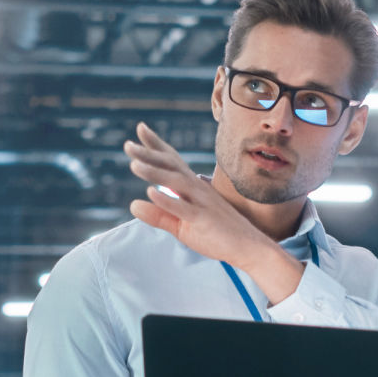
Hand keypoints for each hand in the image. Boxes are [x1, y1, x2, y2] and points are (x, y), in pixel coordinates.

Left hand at [124, 122, 274, 269]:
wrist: (249, 248)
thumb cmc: (217, 234)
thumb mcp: (182, 226)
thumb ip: (159, 215)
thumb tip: (133, 204)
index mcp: (193, 187)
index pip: (172, 161)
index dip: (156, 145)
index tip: (140, 128)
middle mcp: (197, 189)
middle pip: (171, 166)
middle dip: (150, 154)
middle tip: (128, 145)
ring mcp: (202, 203)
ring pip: (176, 183)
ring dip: (155, 172)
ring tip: (134, 164)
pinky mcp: (204, 220)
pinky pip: (184, 208)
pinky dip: (167, 200)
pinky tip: (150, 192)